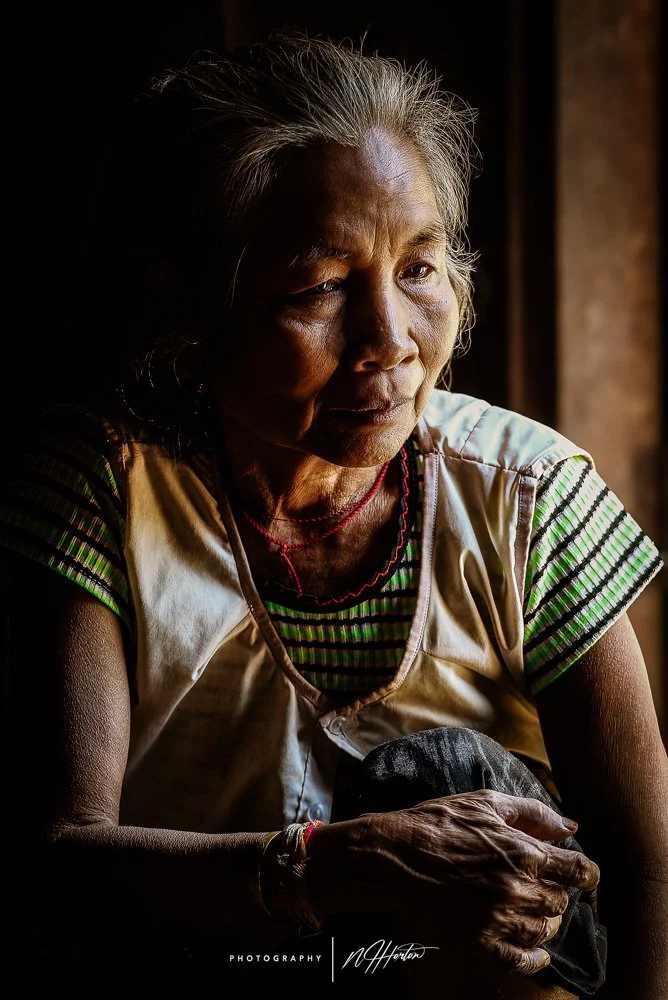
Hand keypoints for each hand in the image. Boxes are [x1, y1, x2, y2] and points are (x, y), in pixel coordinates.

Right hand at [308, 789, 599, 974]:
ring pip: (546, 930)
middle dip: (558, 890)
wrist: (396, 852)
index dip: (584, 872)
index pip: (579, 871)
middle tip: (542, 881)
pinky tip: (535, 949)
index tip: (579, 872)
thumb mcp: (486, 802)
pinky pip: (521, 960)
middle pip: (563, 901)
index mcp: (524, 853)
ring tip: (532, 906)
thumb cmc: (440, 821)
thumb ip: (533, 813)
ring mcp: (498, 919)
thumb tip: (569, 826)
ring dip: (546, 919)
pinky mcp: (480, 940)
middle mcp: (517, 889)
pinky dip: (534, 958)